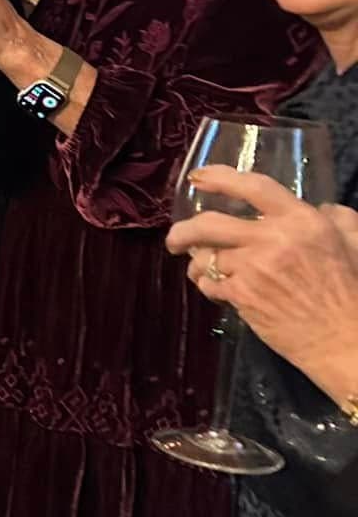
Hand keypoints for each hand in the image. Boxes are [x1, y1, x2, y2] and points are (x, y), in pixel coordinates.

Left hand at [166, 166, 357, 385]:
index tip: (197, 178)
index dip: (220, 177)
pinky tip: (218, 289)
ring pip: (204, 256)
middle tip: (176, 239)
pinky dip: (207, 285)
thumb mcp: (353, 242)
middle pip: (208, 224)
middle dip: (182, 231)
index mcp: (301, 221)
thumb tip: (321, 206)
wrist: (342, 338)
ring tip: (202, 268)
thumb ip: (335, 218)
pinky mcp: (241, 295)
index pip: (253, 187)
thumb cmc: (349, 290)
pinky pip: (208, 283)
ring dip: (197, 262)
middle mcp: (272, 239)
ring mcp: (253, 268)